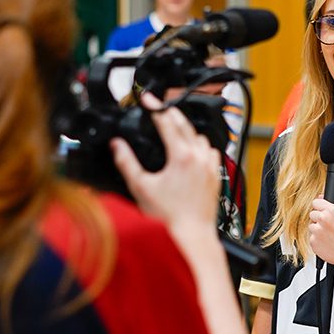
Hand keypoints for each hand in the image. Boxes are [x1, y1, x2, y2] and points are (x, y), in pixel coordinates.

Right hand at [111, 92, 220, 232]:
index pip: (166, 121)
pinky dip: (201, 146)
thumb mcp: (141, 187)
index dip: (155, 107)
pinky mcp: (216, 175)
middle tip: (159, 108)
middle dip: (171, 113)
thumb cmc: (169, 216)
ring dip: (187, 129)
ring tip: (174, 129)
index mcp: (181, 156)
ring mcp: (210, 165)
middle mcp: (199, 157)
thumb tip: (117, 145)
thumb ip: (127, 162)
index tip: (147, 99)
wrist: (192, 234)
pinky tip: (193, 150)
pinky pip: (211, 151)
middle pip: (185, 124)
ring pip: (200, 136)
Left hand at [308, 198, 333, 273]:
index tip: (322, 213)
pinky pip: (311, 238)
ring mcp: (317, 230)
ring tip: (329, 236)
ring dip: (317, 231)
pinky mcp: (313, 241)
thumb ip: (330, 206)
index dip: (319, 208)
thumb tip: (320, 197)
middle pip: (312, 214)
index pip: (315, 202)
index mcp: (331, 210)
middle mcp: (323, 218)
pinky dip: (317, 241)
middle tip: (328, 228)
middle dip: (318, 220)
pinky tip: (327, 243)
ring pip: (311, 227)